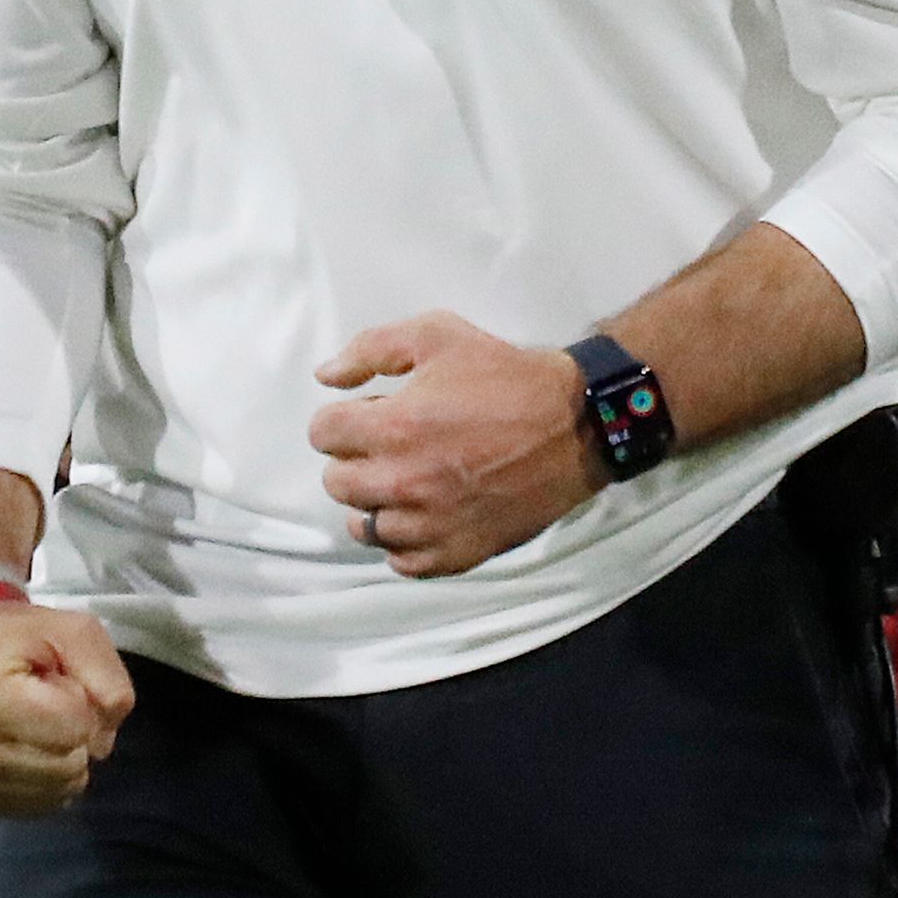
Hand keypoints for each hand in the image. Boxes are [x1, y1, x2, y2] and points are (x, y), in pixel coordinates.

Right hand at [0, 600, 133, 818]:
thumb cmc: (19, 640)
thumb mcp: (75, 632)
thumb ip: (107, 677)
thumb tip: (103, 741)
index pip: (77, 728)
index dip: (82, 701)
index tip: (53, 681)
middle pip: (69, 767)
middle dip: (76, 734)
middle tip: (47, 703)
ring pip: (59, 792)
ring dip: (64, 759)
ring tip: (35, 723)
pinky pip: (41, 806)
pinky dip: (48, 781)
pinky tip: (27, 748)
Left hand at [309, 310, 602, 576]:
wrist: (574, 425)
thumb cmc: (505, 376)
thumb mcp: (437, 335)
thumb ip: (370, 349)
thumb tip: (325, 376)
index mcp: (394, 427)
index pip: (322, 434)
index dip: (341, 418)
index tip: (367, 413)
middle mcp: (403, 483)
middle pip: (336, 482)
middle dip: (354, 458)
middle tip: (388, 444)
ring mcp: (430, 525)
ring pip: (365, 526)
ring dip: (375, 502)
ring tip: (404, 480)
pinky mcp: (457, 552)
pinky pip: (403, 561)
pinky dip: (404, 541)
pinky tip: (422, 513)